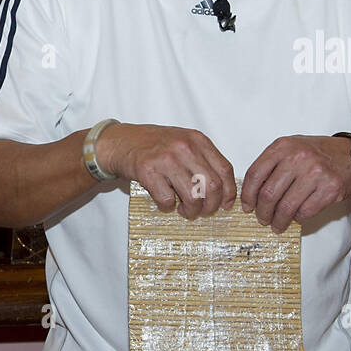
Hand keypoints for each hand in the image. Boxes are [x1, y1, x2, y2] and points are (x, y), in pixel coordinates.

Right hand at [98, 123, 235, 218]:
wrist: (121, 142)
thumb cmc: (153, 145)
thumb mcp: (183, 142)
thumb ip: (202, 159)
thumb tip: (222, 189)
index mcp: (197, 140)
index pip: (224, 169)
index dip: (229, 192)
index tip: (226, 204)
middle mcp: (184, 147)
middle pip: (212, 186)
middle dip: (211, 205)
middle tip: (203, 211)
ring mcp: (166, 159)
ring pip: (193, 196)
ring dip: (191, 211)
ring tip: (185, 210)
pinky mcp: (148, 172)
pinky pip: (167, 200)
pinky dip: (168, 207)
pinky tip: (165, 201)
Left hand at [241, 135, 350, 231]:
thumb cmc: (316, 153)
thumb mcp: (290, 148)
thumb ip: (270, 165)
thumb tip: (251, 193)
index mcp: (283, 146)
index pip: (255, 174)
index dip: (247, 195)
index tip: (247, 206)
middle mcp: (298, 157)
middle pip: (269, 193)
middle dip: (262, 212)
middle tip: (262, 219)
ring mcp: (316, 173)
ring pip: (286, 206)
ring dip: (278, 221)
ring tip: (276, 225)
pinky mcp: (330, 188)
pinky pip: (305, 211)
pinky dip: (297, 218)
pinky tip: (296, 217)